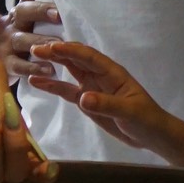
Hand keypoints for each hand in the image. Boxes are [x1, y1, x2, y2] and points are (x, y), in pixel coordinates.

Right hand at [1, 0, 68, 89]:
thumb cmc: (19, 32)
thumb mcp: (26, 17)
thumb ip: (45, 8)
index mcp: (22, 8)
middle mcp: (14, 22)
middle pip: (24, 11)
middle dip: (41, 11)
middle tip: (59, 13)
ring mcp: (8, 43)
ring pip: (23, 40)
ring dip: (41, 42)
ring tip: (58, 45)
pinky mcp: (6, 63)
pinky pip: (19, 66)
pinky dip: (33, 68)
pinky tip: (49, 70)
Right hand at [27, 39, 183, 168]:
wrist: (151, 135)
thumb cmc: (146, 119)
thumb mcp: (129, 112)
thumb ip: (107, 105)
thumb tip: (83, 98)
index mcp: (113, 73)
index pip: (89, 57)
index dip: (70, 51)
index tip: (51, 47)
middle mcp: (100, 76)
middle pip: (76, 59)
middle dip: (57, 52)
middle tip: (35, 48)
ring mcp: (92, 87)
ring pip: (69, 71)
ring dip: (53, 63)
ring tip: (32, 57)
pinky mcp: (87, 102)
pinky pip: (66, 90)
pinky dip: (52, 85)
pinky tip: (36, 81)